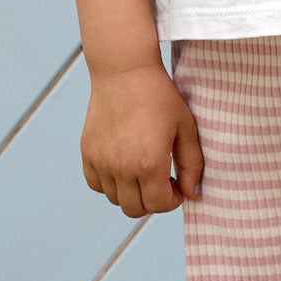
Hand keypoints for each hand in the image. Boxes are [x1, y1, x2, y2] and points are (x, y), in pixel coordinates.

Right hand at [82, 61, 202, 216]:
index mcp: (149, 163)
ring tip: (142, 172)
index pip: (159, 205)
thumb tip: (192, 194)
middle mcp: (121, 168)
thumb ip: (192, 165)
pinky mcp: (88, 153)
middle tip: (161, 181)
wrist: (125, 71)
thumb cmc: (160, 97)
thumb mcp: (186, 128)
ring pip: (115, 200)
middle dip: (153, 201)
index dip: (173, 200)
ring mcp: (101, 161)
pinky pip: (96, 185)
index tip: (177, 185)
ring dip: (132, 193)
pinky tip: (123, 166)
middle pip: (135, 209)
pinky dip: (109, 184)